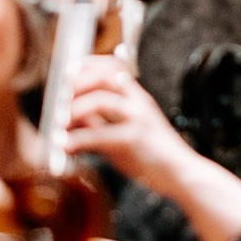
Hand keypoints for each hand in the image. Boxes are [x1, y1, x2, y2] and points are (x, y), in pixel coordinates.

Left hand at [66, 57, 240, 240]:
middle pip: (104, 77)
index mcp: (138, 97)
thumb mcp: (126, 132)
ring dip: (74, 110)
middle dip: (77, 84)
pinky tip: (65, 148)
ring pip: (100, 100)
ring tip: (58, 124)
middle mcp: (139, 102)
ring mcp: (138, 119)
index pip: (112, 67)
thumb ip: (101, 122)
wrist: (182, 174)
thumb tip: (68, 120)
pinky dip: (77, 140)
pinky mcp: (134, 140)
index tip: (67, 72)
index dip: (87, 65)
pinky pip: (98, 135)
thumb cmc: (152, 155)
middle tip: (58, 100)